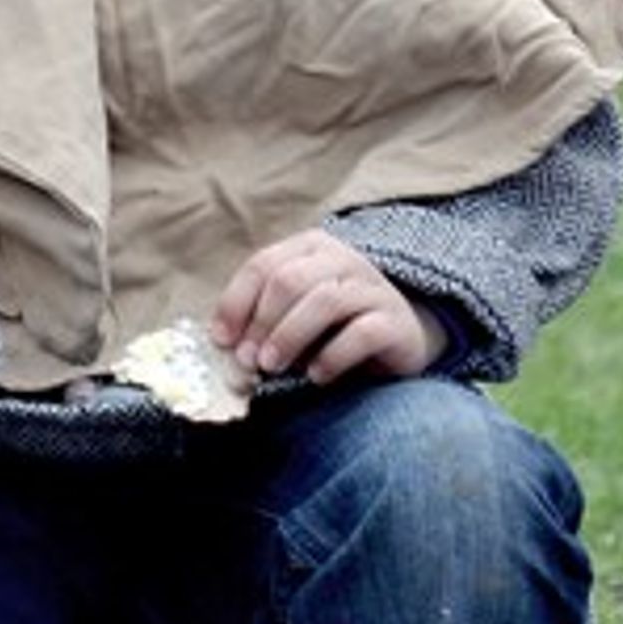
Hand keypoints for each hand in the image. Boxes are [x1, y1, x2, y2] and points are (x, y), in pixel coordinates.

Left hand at [209, 228, 447, 384]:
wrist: (400, 336)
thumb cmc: (332, 326)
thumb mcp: (292, 315)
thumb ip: (260, 319)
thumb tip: (223, 345)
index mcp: (310, 248)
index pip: (262, 265)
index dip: (236, 303)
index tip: (221, 341)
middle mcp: (343, 258)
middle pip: (289, 280)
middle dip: (261, 323)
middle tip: (248, 360)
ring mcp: (374, 287)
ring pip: (324, 302)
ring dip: (289, 337)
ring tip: (272, 367)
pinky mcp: (397, 321)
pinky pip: (362, 333)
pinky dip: (332, 357)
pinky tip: (316, 375)